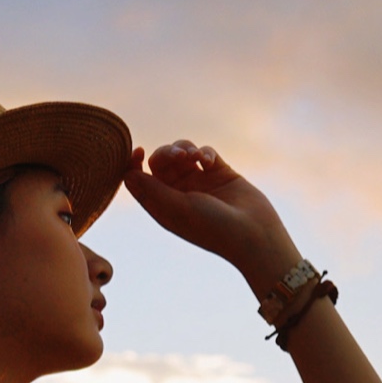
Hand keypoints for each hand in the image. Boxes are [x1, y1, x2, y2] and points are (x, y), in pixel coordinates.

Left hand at [124, 141, 298, 296]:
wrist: (254, 234)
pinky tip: (209, 162)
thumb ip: (152, 190)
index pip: (139, 180)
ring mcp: (200, 182)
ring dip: (184, 148)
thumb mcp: (177, 209)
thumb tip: (126, 174)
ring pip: (182, 152)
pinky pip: (205, 152)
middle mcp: (179, 193)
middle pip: (160, 162)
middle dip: (165, 153)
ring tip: (195, 156)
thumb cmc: (213, 228)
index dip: (133, 164)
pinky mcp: (220, 173)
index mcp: (163, 206)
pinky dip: (204, 152)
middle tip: (179, 156)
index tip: (139, 151)